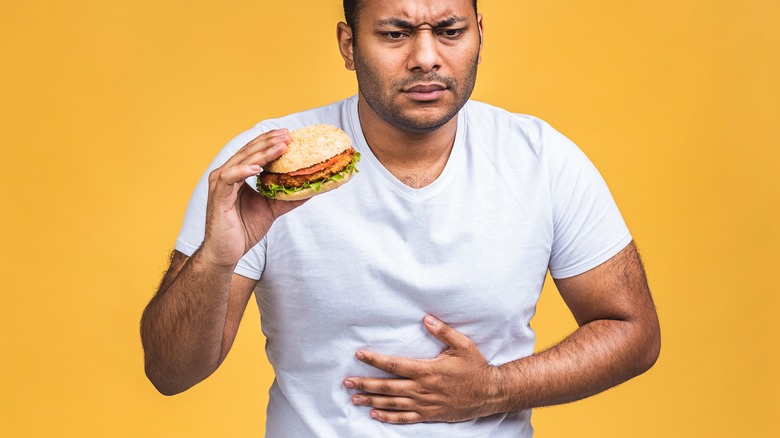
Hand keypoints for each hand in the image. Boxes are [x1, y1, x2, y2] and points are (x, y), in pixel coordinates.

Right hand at [202, 129, 304, 266]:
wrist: (226, 252)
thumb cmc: (243, 230)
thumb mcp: (271, 209)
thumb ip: (286, 198)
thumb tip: (310, 189)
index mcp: (237, 175)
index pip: (254, 152)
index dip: (270, 142)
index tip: (289, 134)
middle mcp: (227, 175)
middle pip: (249, 151)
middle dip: (269, 141)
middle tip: (287, 134)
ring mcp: (220, 184)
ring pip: (242, 160)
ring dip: (262, 152)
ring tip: (280, 146)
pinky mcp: (217, 196)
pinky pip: (230, 178)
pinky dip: (244, 170)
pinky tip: (259, 167)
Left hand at [344, 315, 500, 423]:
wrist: (489, 393)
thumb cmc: (475, 367)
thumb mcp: (462, 345)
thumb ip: (443, 331)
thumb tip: (426, 318)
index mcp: (427, 370)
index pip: (394, 364)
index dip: (375, 360)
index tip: (359, 355)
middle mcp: (422, 388)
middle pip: (387, 386)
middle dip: (364, 384)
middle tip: (347, 382)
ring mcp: (424, 404)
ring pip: (392, 403)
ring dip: (371, 401)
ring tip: (354, 399)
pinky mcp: (429, 414)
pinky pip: (405, 418)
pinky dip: (388, 417)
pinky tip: (375, 414)